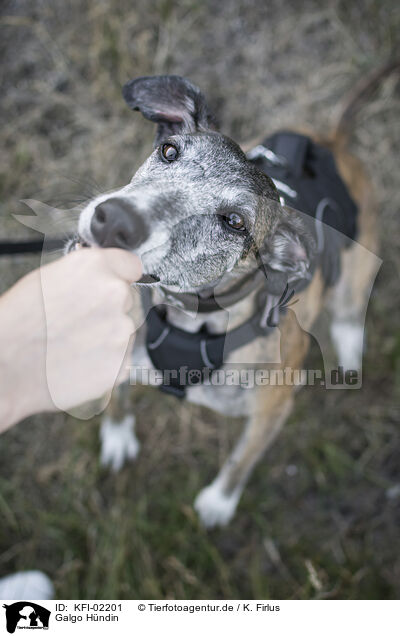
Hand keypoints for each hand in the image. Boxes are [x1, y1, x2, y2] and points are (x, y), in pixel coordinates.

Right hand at [0, 248, 141, 429]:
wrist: (6, 367)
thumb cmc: (17, 323)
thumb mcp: (47, 279)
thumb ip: (85, 274)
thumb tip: (101, 274)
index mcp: (96, 267)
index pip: (131, 265)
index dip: (120, 277)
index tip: (114, 285)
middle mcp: (114, 294)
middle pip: (128, 300)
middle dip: (109, 309)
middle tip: (79, 322)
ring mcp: (121, 331)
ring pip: (125, 330)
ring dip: (108, 336)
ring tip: (74, 343)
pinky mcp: (121, 364)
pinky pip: (122, 358)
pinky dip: (107, 361)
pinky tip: (80, 360)